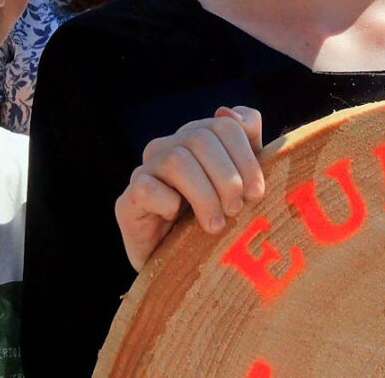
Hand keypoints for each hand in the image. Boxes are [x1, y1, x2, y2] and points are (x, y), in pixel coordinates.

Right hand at [115, 106, 264, 271]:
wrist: (181, 272)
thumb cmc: (216, 224)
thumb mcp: (242, 185)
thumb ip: (247, 144)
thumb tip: (229, 113)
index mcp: (196, 138)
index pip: (224, 126)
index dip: (246, 157)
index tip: (257, 193)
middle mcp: (168, 147)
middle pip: (201, 138)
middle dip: (227, 177)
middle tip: (236, 209)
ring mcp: (145, 172)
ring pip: (176, 160)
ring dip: (204, 195)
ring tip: (215, 225)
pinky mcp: (127, 201)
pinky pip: (147, 188)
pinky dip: (168, 204)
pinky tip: (178, 220)